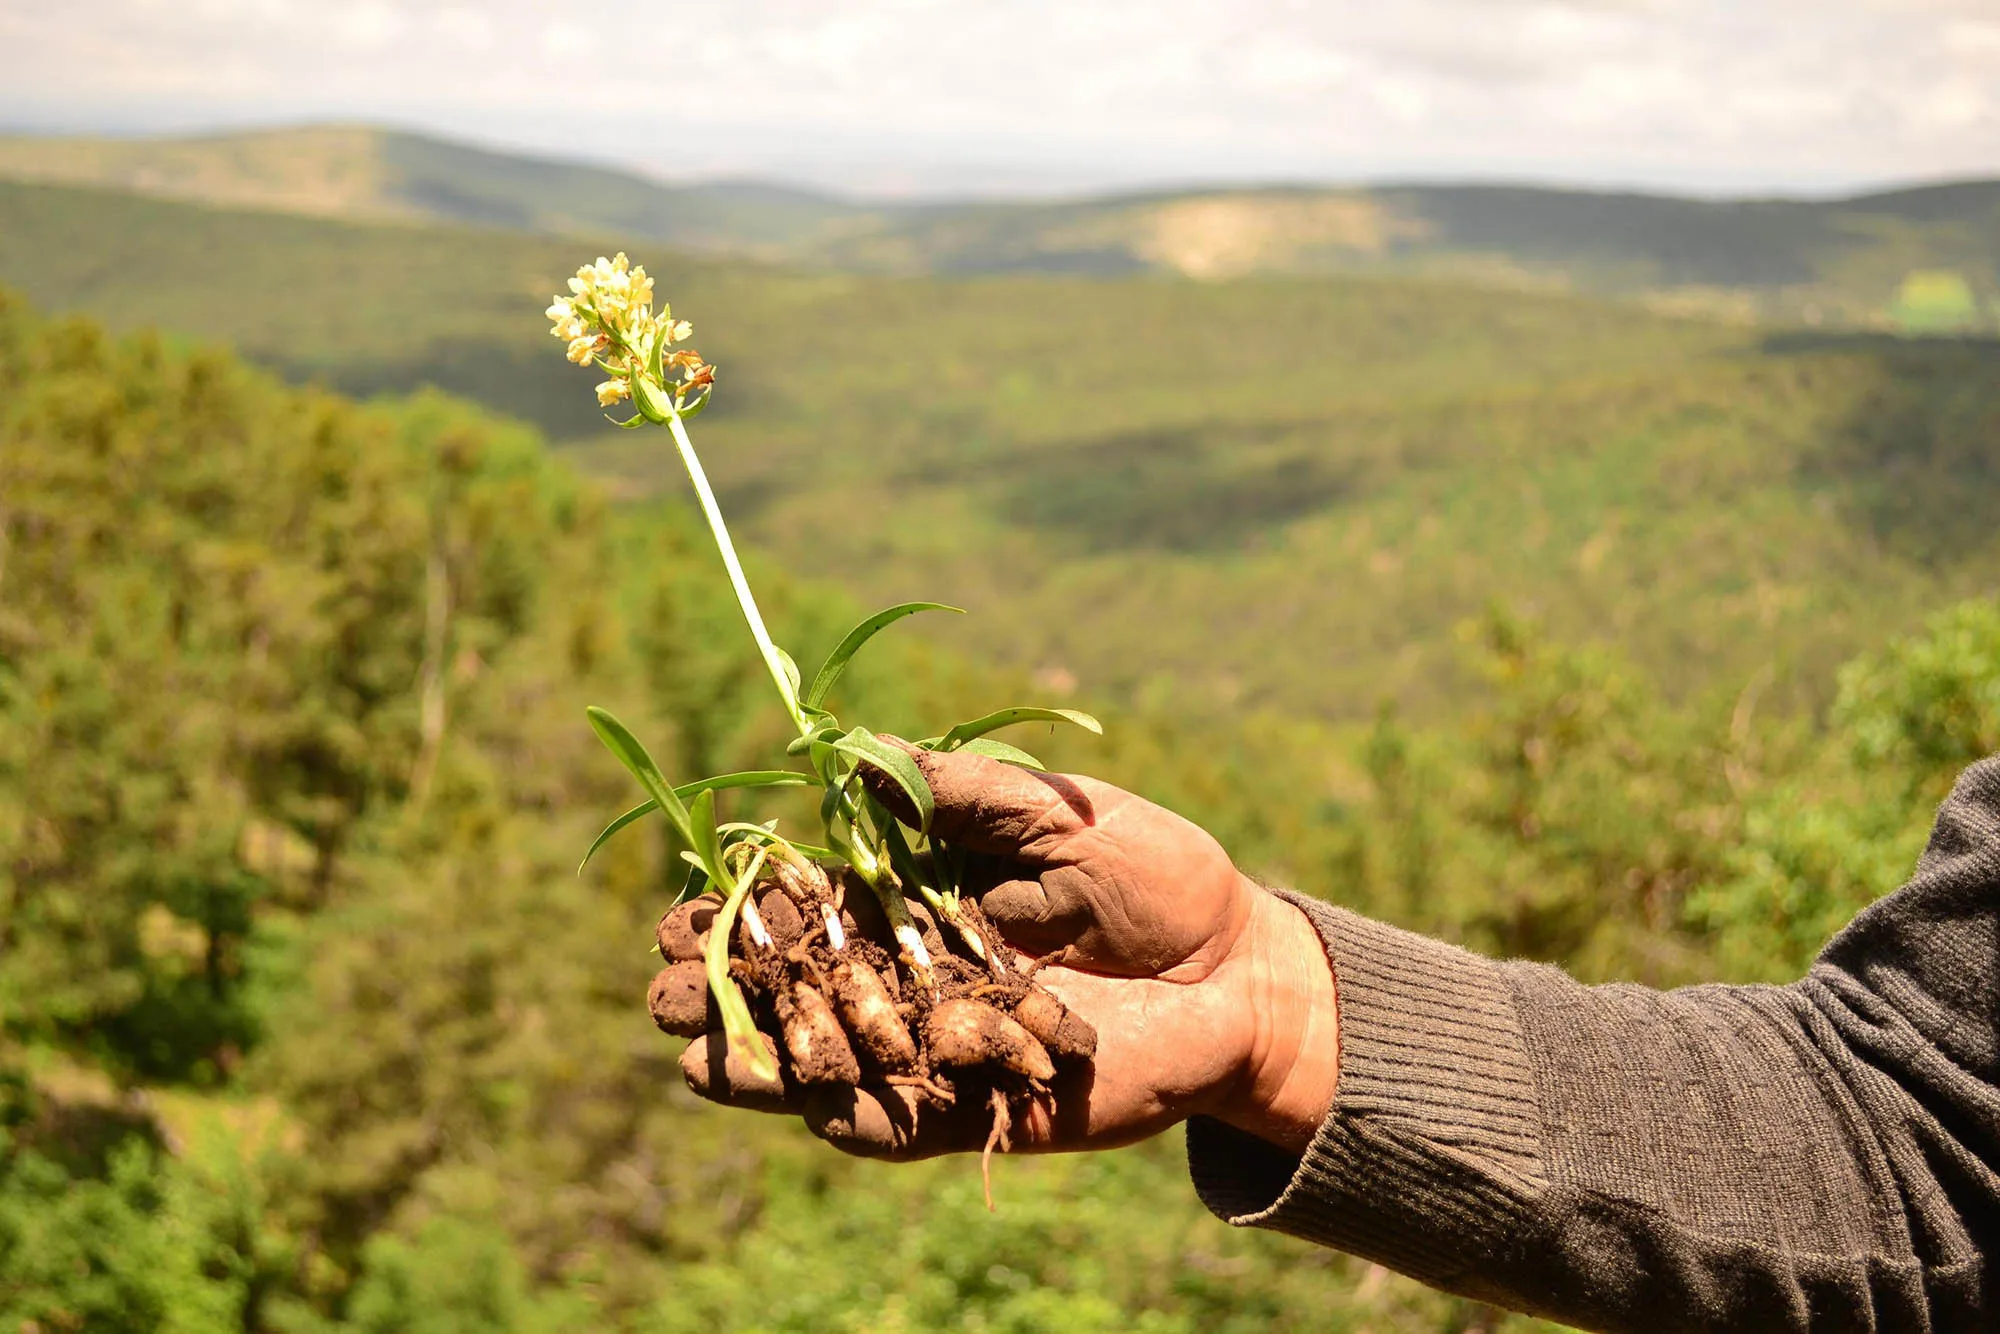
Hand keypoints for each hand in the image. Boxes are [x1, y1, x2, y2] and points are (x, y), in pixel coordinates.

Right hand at [680, 747, 1340, 1157]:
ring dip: (756, 1058)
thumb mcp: (1060, 810)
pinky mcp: (974, 1107)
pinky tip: (788, 1098)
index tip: (677, 905)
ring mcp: (937, 1046)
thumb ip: (962, 791)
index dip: (738, 909)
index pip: (804, 905)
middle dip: (723, 986)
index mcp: (916, 899)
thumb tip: (854, 759)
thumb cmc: (1159, 876)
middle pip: (794, 987)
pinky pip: (890, 1122)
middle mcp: (910, 976)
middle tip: (660, 983)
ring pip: (823, 1061)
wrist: (1241, 974)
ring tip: (690, 1049)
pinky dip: (838, 1113)